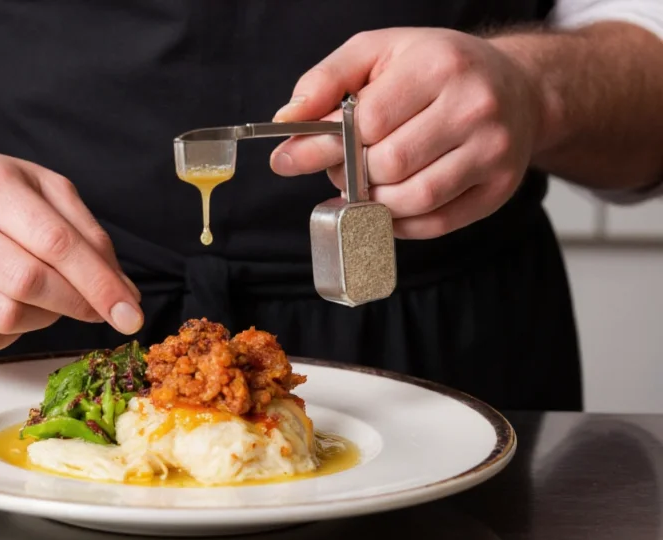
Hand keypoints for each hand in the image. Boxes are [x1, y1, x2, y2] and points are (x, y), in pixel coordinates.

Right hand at [0, 151, 142, 353]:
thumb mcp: (38, 188)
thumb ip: (86, 235)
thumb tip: (125, 295)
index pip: (54, 243)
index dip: (100, 284)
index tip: (131, 313)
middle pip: (29, 284)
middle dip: (77, 303)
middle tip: (98, 308)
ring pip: (6, 317)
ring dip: (45, 317)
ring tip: (47, 297)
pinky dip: (12, 332)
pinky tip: (9, 305)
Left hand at [270, 28, 542, 238]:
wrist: (516, 87)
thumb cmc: (435, 69)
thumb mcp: (378, 52)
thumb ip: (326, 80)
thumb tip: (286, 121)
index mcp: (439, 66)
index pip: (368, 122)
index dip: (330, 144)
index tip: (309, 149)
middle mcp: (474, 107)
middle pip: (388, 165)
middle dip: (352, 174)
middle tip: (345, 166)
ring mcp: (493, 152)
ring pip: (412, 200)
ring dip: (374, 202)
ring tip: (367, 184)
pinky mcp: (499, 190)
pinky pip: (435, 224)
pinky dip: (400, 223)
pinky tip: (390, 203)